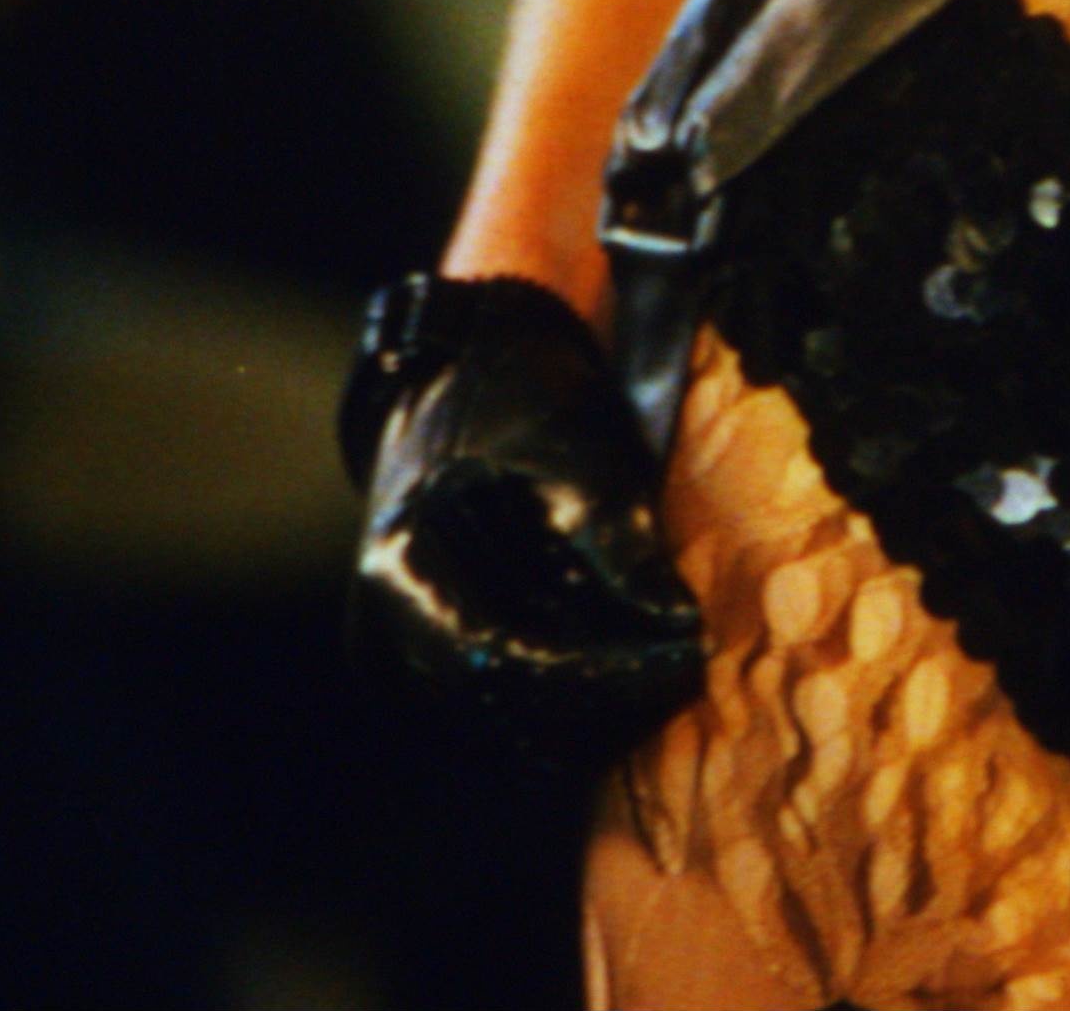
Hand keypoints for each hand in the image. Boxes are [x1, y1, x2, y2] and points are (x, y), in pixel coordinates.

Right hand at [345, 271, 704, 775]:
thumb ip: (620, 548)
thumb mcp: (580, 458)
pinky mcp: (438, 643)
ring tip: (663, 676)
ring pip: (502, 711)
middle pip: (502, 703)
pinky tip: (624, 670)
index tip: (675, 664)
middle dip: (599, 698)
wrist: (469, 358)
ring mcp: (407, 644)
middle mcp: (388, 628)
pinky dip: (562, 687)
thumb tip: (673, 625)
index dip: (596, 674)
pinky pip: (500, 692)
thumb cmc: (518, 396)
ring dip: (583, 702)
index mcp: (405, 574)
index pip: (503, 663)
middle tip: (680, 678)